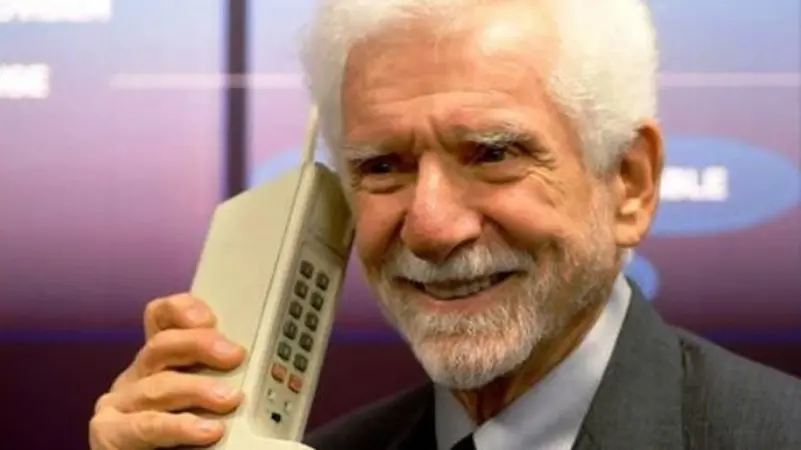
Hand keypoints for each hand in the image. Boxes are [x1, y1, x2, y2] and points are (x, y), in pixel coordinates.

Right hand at [89, 293, 246, 448]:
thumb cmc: (183, 436)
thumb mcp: (203, 398)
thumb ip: (218, 377)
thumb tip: (258, 367)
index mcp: (159, 361)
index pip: (162, 318)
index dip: (183, 310)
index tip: (212, 319)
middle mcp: (137, 376)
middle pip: (162, 344)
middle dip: (200, 344)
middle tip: (234, 355)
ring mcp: (121, 404)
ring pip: (159, 385)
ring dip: (198, 389)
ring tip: (230, 398)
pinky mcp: (110, 434)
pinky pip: (147, 424)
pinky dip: (180, 426)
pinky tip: (208, 430)